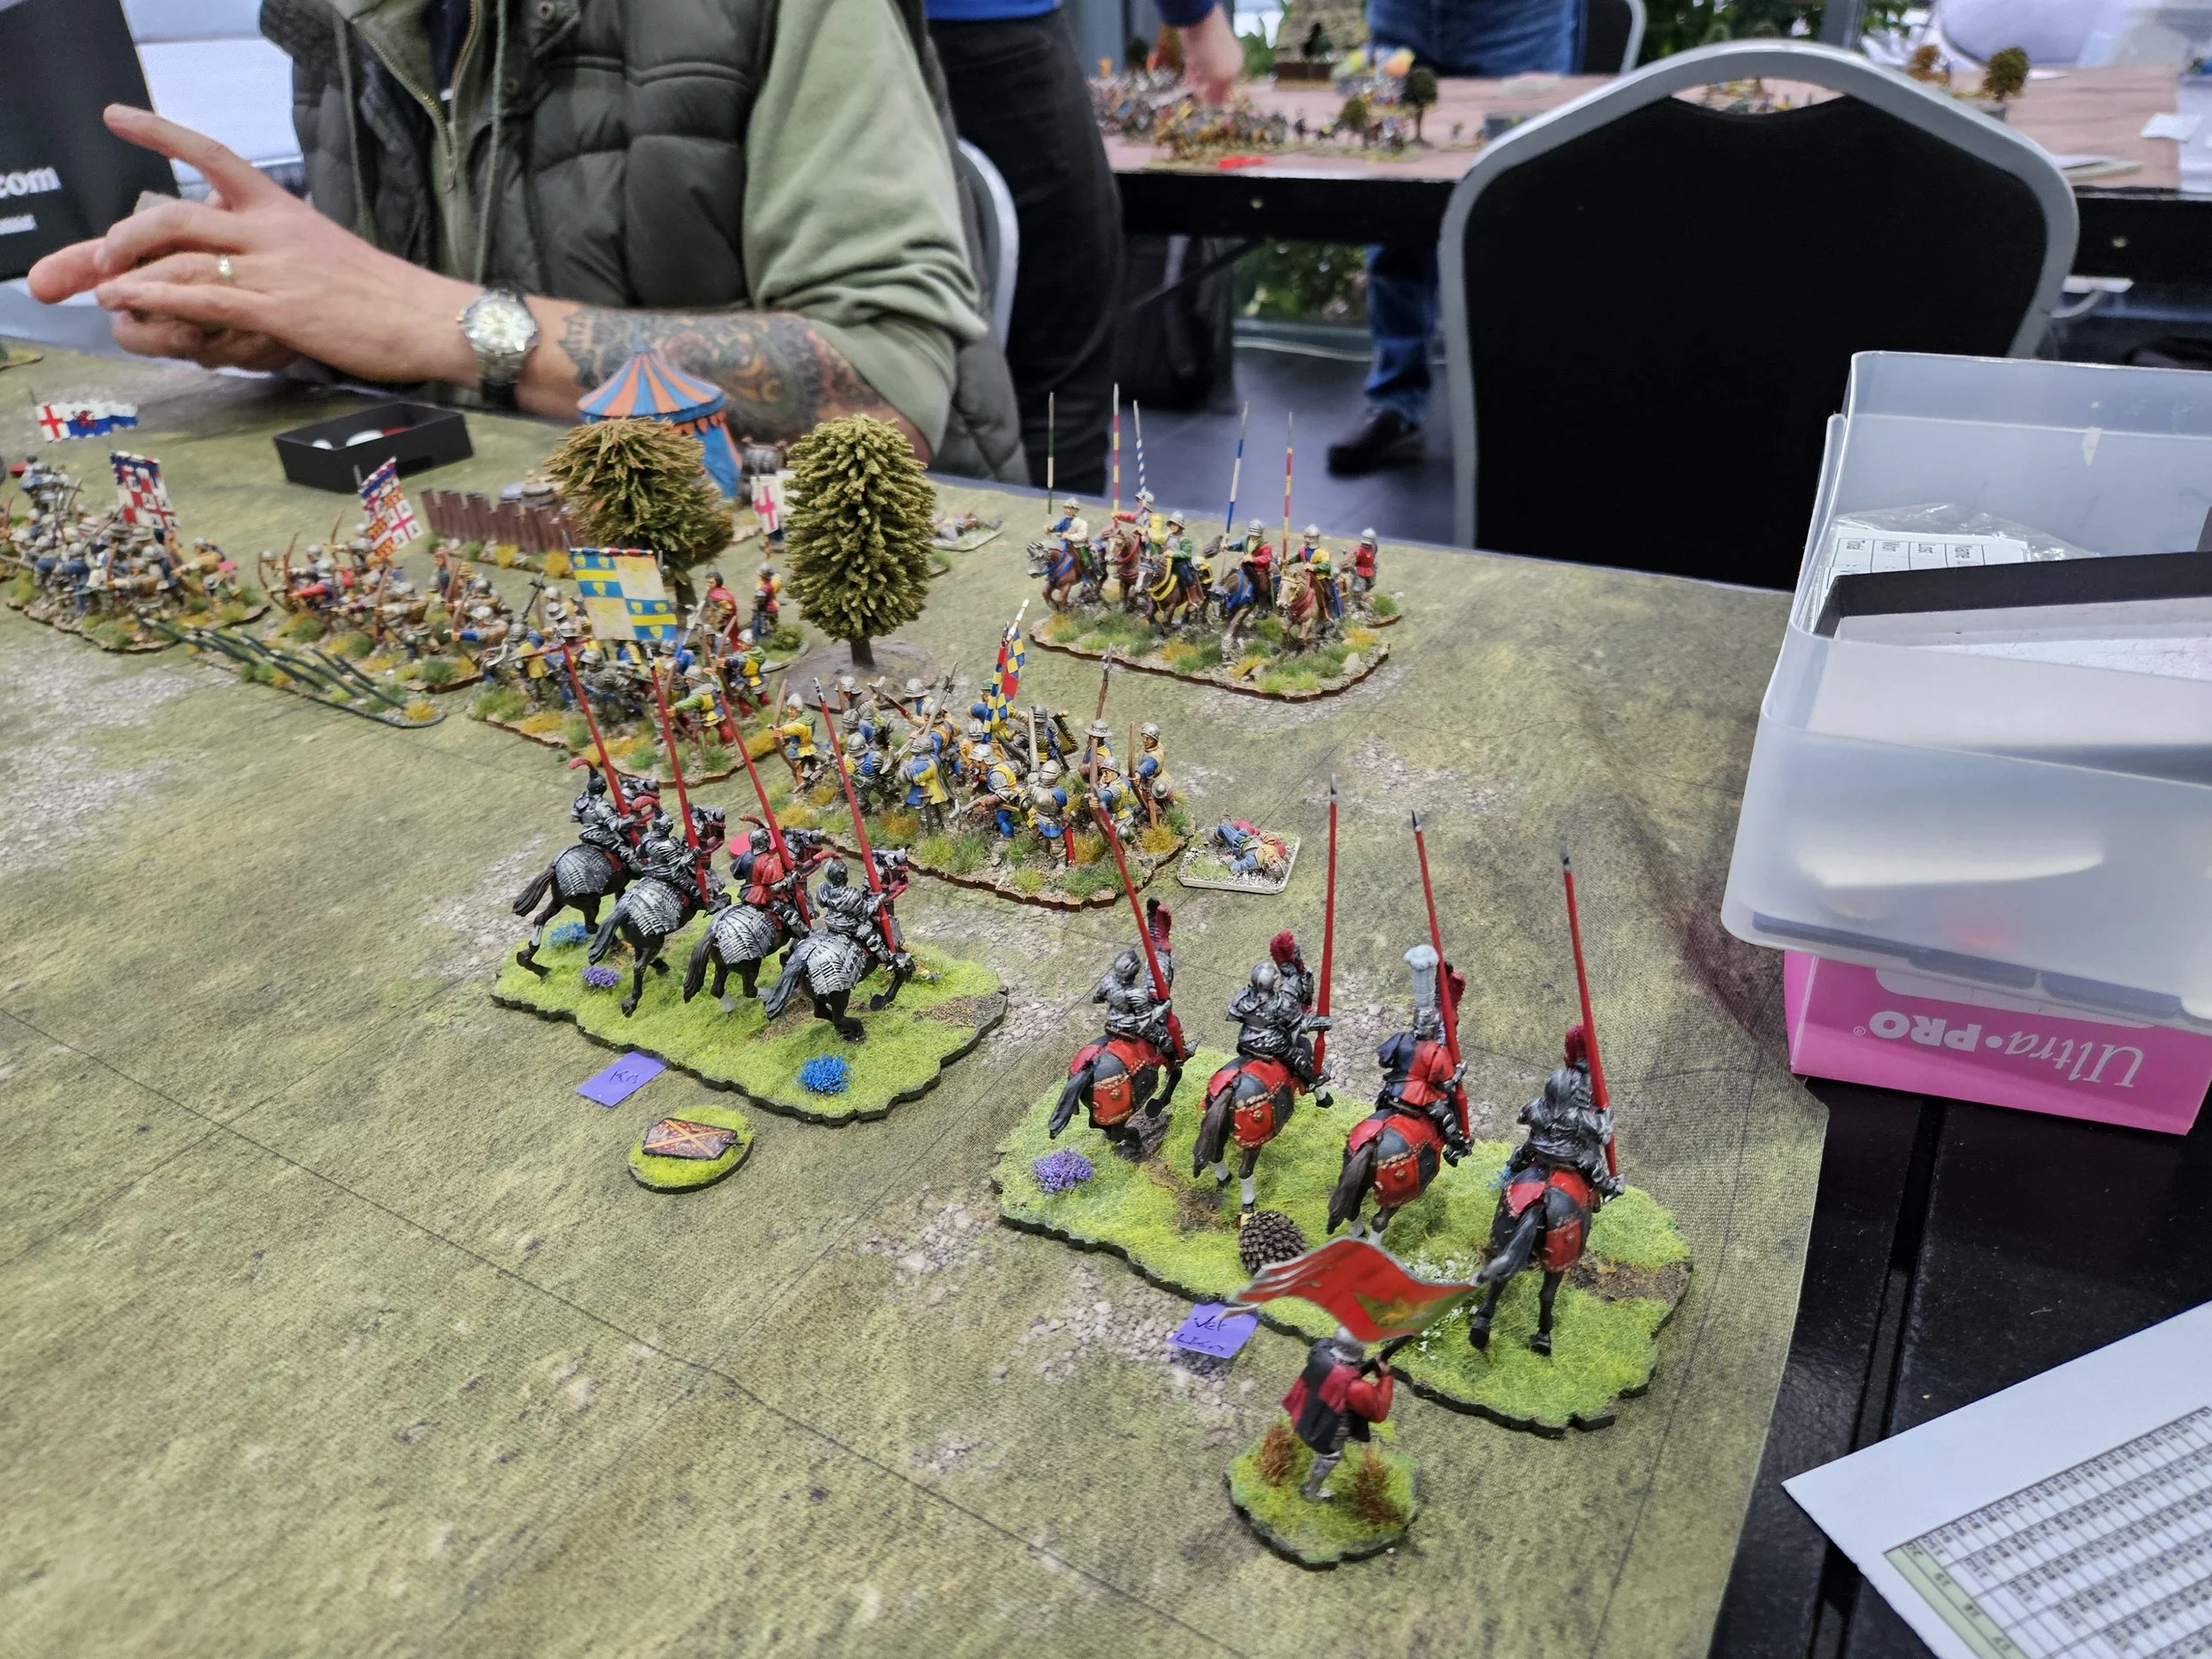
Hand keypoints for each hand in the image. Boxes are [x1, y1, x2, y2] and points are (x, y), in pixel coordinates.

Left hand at [27, 105, 481, 383]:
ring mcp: (273, 269)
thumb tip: (250, 255)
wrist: (429, 318)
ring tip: (101, 286)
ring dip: (127, 272)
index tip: (117, 117)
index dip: (159, 130)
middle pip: (174, 214)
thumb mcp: (327, 252)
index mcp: (283, 210)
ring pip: (179, 258)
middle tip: (96, 256)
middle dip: (121, 236)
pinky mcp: (278, 309)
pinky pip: (200, 297)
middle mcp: (271, 230)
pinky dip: (154, 299)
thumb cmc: (385, 295)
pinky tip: (128, 303)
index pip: (212, 155)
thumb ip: (280, 247)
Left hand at [1177, 6, 1242, 103]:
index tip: (1204, 104)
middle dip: (1205, 91)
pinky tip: (1186, 80)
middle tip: (1195, 97)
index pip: (1226, 91)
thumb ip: (1218, 92)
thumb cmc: (1211, 51)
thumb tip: (1217, 104)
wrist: (1198, 22)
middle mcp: (1225, 62)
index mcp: (1234, 69)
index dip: (1214, 99)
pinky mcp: (1198, 49)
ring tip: (1190, 89)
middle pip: (1215, 83)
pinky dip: (1191, 74)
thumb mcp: (1217, 77)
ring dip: (1198, 83)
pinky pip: (1196, 66)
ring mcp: (1212, 55)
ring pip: (1204, 75)